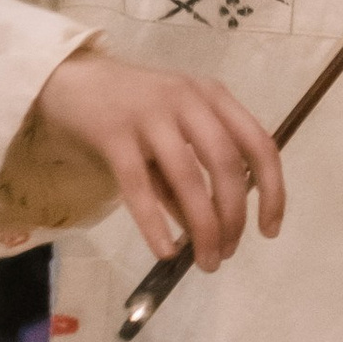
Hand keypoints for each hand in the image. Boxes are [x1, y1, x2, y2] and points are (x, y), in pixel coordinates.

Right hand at [34, 45, 286, 272]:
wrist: (70, 80)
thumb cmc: (131, 109)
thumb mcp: (172, 132)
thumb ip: (192, 175)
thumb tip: (211, 231)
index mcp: (213, 97)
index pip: (259, 144)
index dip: (273, 190)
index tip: (269, 230)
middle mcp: (188, 100)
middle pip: (226, 163)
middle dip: (233, 216)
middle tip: (227, 253)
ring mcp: (150, 114)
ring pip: (188, 177)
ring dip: (203, 226)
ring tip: (205, 261)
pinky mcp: (113, 133)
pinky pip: (139, 185)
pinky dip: (155, 222)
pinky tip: (165, 251)